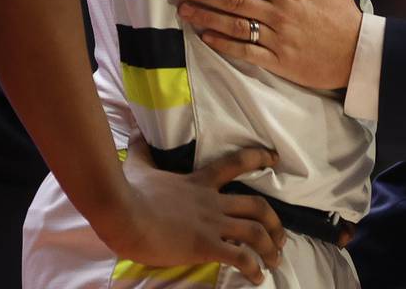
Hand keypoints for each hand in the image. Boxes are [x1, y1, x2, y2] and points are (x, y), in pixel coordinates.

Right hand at [102, 138, 285, 283]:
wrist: (123, 213)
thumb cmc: (130, 192)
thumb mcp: (139, 166)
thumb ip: (142, 150)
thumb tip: (134, 131)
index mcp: (199, 182)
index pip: (236, 163)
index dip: (258, 158)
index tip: (275, 158)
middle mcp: (212, 202)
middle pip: (256, 206)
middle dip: (275, 221)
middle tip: (281, 235)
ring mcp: (211, 224)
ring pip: (255, 232)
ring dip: (270, 247)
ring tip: (276, 260)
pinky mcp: (205, 246)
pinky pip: (239, 257)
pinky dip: (253, 267)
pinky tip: (257, 277)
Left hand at [173, 0, 362, 89]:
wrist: (356, 51)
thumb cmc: (340, 10)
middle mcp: (278, 13)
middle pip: (232, 0)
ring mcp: (277, 38)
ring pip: (234, 25)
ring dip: (206, 17)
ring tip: (184, 10)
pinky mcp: (278, 61)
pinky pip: (246, 52)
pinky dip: (224, 45)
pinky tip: (206, 38)